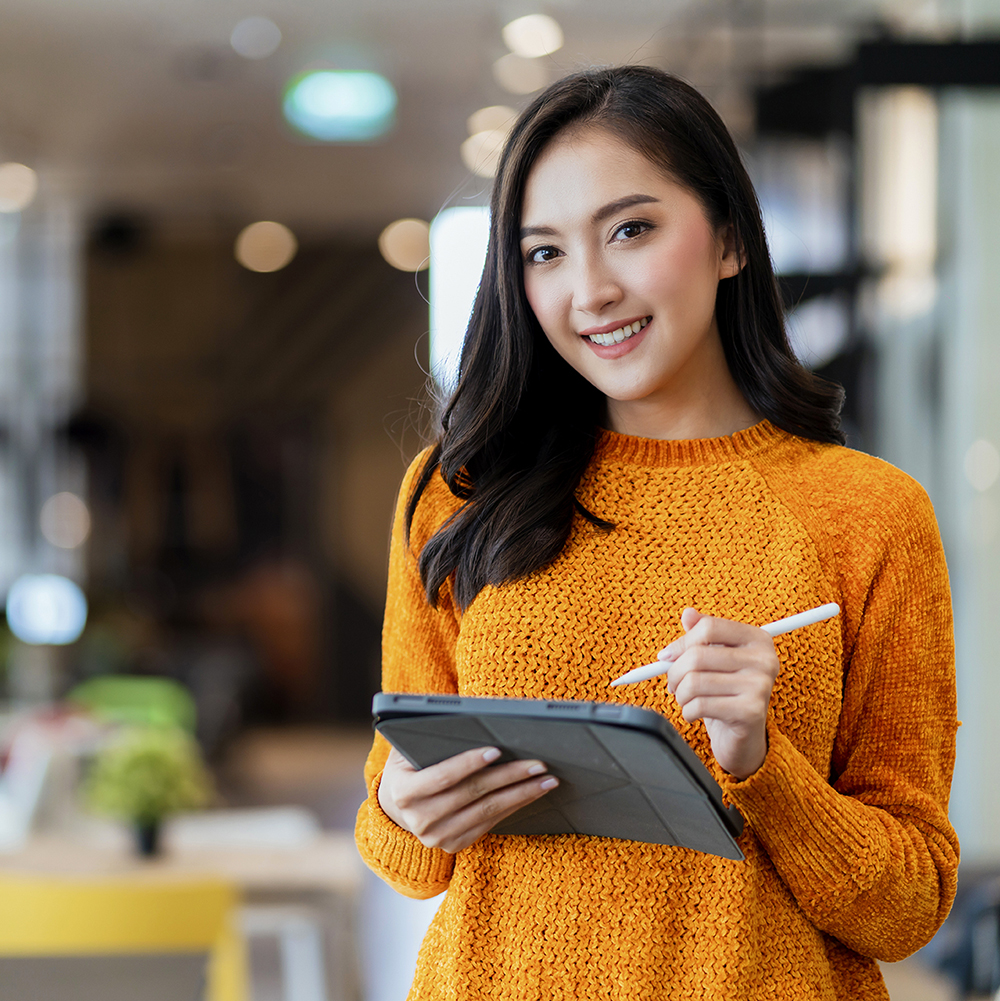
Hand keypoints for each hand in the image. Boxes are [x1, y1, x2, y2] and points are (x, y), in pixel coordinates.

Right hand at [377, 745, 558, 852]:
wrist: (397, 804)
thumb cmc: (409, 763)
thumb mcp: (409, 747)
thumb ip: (429, 735)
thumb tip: (469, 717)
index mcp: (403, 791)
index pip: (442, 776)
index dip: (468, 763)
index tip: (496, 750)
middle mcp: (418, 819)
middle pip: (472, 794)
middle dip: (508, 776)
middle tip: (537, 764)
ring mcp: (436, 837)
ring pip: (486, 812)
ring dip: (520, 795)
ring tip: (545, 780)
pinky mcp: (453, 845)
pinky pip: (490, 824)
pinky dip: (513, 807)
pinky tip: (531, 794)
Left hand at [660, 608, 779, 778]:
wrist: (744, 737)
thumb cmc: (727, 693)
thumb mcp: (715, 660)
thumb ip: (703, 635)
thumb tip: (688, 614)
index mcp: (757, 639)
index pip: (709, 627)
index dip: (681, 642)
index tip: (667, 656)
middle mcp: (764, 660)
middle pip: (698, 655)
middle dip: (674, 672)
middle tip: (673, 684)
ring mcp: (760, 686)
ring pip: (694, 681)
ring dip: (680, 694)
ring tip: (686, 699)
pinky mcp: (750, 712)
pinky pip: (700, 705)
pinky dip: (687, 711)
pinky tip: (694, 713)